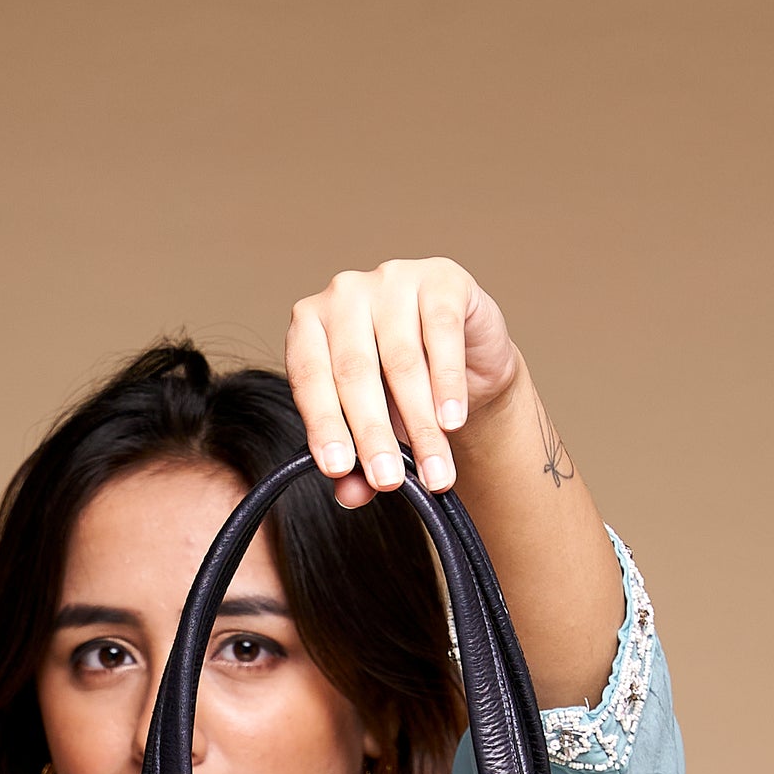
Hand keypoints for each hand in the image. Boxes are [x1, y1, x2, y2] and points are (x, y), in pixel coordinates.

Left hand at [284, 258, 523, 507]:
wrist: (464, 361)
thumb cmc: (401, 392)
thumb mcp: (373, 429)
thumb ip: (355, 462)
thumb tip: (348, 495)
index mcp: (310, 326)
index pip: (309, 378)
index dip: (323, 425)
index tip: (337, 469)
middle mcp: (344, 295)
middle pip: (354, 371)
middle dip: (373, 434)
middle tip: (388, 480)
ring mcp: (392, 278)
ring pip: (401, 359)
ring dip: (420, 424)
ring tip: (433, 473)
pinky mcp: (441, 278)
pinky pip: (442, 332)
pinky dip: (447, 383)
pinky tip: (452, 422)